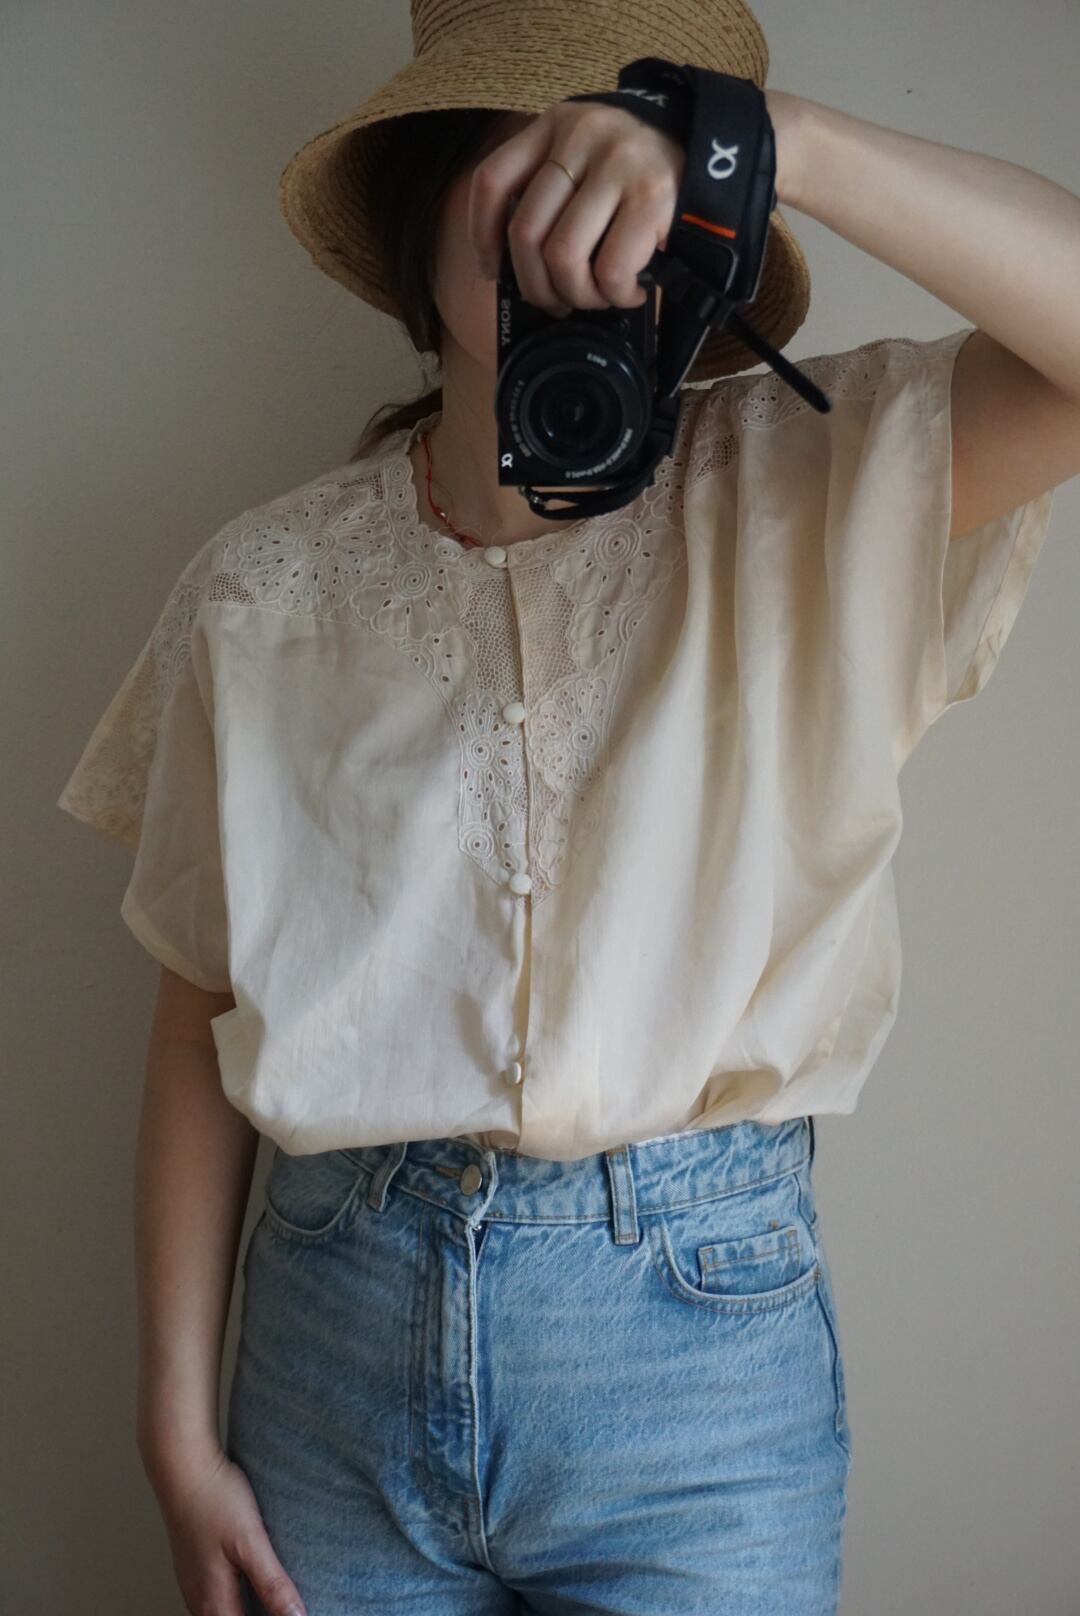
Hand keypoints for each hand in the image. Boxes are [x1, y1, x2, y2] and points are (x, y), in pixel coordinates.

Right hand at [146, 1444, 307, 1615]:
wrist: (182, 1467)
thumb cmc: (215, 1501)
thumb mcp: (252, 1543)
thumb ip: (273, 1584)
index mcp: (214, 1601)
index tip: (290, 1614)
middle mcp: (198, 1597)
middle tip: (282, 1607)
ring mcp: (192, 1580)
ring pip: (219, 1612)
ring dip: (242, 1610)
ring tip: (267, 1603)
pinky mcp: (193, 1562)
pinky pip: (213, 1595)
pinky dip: (233, 1598)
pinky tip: (245, 1582)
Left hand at [469, 100, 685, 318]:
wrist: (721, 153)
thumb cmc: (642, 174)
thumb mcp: (590, 161)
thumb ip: (553, 193)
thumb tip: (516, 268)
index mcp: (556, 125)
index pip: (492, 180)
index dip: (483, 236)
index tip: (494, 270)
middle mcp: (583, 136)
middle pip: (525, 232)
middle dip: (537, 286)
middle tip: (558, 302)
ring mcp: (618, 164)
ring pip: (563, 256)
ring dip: (579, 295)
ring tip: (599, 297)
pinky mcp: (652, 197)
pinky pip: (610, 270)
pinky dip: (615, 295)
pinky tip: (630, 291)